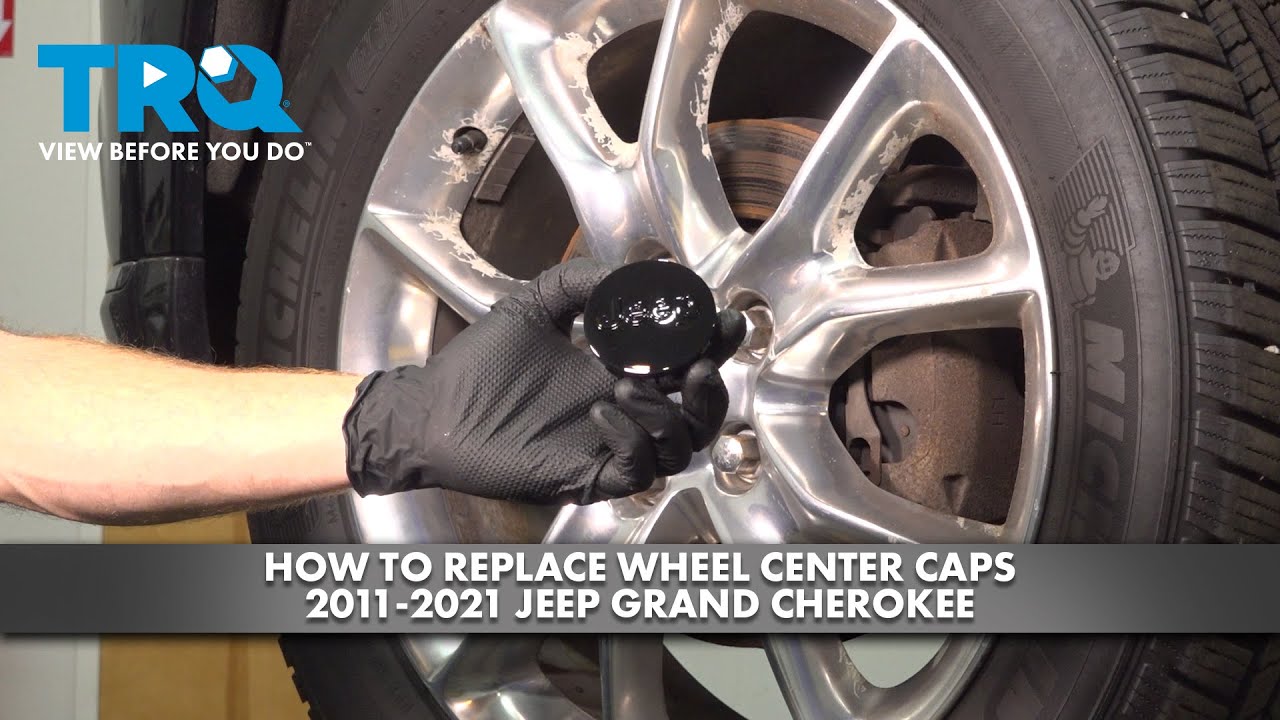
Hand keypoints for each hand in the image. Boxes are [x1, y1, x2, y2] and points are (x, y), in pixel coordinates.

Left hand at [343, 259, 745, 504]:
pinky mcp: (590, 475)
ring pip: (679, 448)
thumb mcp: (534, 307)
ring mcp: (610, 447)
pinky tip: (601, 408)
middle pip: (699, 416)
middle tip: (695, 363)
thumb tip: (630, 272)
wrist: (432, 409)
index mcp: (620, 371)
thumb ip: (579, 281)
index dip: (713, 345)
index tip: (721, 321)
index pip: (686, 364)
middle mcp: (625, 413)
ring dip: (668, 414)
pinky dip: (631, 439)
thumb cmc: (478, 367)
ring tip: (631, 381)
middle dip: (709, 390)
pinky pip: (638, 471)